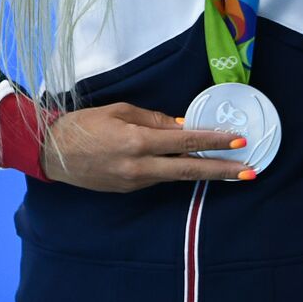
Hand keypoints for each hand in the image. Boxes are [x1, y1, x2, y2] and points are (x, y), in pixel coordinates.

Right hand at [41, 102, 252, 191]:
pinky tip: (190, 165)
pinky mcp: (129, 190)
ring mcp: (134, 183)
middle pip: (189, 170)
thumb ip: (155, 119)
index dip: (214, 142)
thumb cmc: (84, 124)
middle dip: (223, 171)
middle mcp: (140, 167)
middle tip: (251, 171)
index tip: (239, 142)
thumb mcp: (121, 111)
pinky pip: (158, 177)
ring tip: (231, 169)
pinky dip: (176, 171)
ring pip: (176, 176)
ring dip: (203, 172)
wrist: (52, 153)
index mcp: (138, 142)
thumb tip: (183, 126)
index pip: (186, 142)